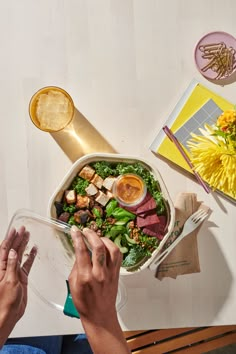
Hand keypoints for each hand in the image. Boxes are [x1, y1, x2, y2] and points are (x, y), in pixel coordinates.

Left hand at [0, 227, 36, 346]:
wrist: (8, 314)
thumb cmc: (5, 302)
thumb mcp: (9, 282)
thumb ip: (11, 266)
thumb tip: (13, 252)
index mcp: (1, 267)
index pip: (5, 249)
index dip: (10, 238)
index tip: (15, 229)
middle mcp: (7, 267)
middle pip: (12, 249)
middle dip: (17, 238)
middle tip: (23, 229)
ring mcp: (14, 272)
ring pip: (20, 254)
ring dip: (23, 245)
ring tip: (28, 235)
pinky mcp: (21, 278)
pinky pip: (26, 264)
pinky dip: (30, 256)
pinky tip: (33, 250)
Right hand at [68, 226, 121, 324]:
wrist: (99, 314)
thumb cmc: (84, 302)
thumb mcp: (73, 284)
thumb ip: (76, 266)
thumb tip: (80, 251)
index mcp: (85, 277)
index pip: (81, 251)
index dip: (77, 237)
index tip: (75, 230)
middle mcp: (99, 273)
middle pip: (98, 247)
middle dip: (91, 234)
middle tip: (86, 230)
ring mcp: (110, 273)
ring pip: (111, 249)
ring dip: (103, 239)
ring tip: (96, 236)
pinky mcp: (117, 273)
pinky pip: (118, 255)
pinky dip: (112, 246)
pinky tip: (106, 244)